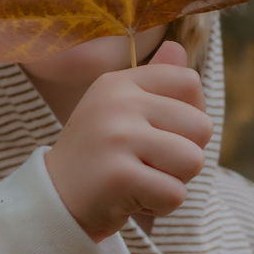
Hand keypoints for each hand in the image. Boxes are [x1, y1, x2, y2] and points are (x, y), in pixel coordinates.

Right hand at [44, 39, 213, 243]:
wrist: (53, 202)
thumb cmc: (99, 158)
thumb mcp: (121, 113)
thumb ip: (155, 82)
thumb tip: (177, 47)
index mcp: (119, 82)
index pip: (189, 83)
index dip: (190, 117)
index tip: (158, 134)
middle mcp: (117, 102)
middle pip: (201, 126)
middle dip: (184, 156)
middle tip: (146, 164)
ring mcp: (116, 137)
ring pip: (193, 161)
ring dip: (174, 182)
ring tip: (140, 180)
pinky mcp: (119, 175)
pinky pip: (175, 194)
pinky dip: (160, 206)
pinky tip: (131, 199)